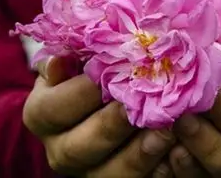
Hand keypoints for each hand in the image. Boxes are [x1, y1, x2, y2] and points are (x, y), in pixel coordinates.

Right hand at [22, 57, 176, 176]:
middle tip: (137, 107)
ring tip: (166, 132)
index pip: (52, 109)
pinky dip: (158, 170)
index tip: (108, 75)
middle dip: (110, 127)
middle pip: (77, 149)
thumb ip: (69, 55)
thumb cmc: (91, 69)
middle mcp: (60, 149)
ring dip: (139, 154)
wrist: (106, 98)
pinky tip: (178, 151)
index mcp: (42, 115)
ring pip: (109, 174)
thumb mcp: (74, 57)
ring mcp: (90, 171)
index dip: (80, 93)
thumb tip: (58, 60)